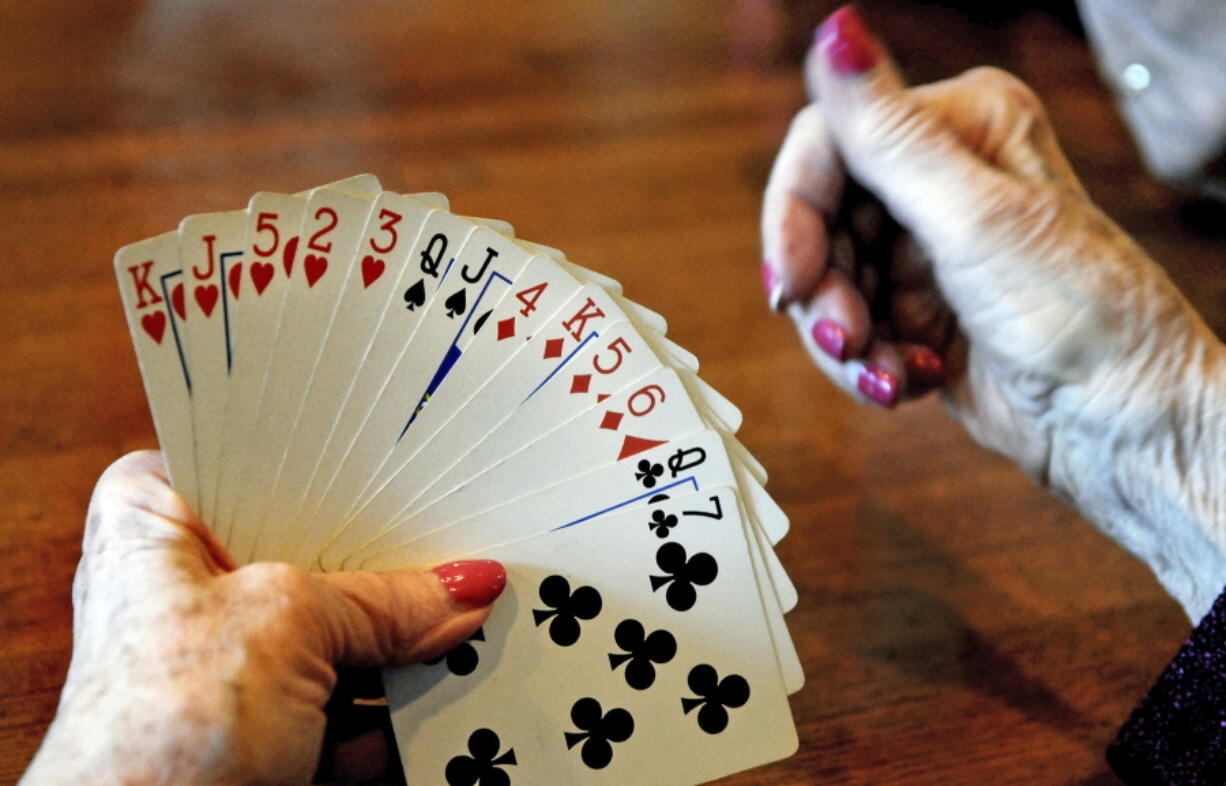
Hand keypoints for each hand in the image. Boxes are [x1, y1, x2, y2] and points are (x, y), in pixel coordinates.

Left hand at [22, 451, 505, 784]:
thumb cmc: (154, 733)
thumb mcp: (286, 625)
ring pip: (336, 627)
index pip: (266, 462)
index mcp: (157, 521)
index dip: (343, 465)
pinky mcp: (261, 724)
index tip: (423, 465)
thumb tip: (463, 588)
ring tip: (472, 615)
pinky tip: (450, 680)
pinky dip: (396, 697)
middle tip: (459, 544)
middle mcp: (186, 582)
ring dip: (401, 635)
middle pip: (314, 550)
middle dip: (387, 561)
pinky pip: (346, 693)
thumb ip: (384, 600)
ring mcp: (227, 658)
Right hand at [762, 7, 1225, 617]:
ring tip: (890, 375)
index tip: (790, 282)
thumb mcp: (972, 217)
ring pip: (828, 282)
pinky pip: (852, 327)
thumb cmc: (1078, 312)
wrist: (1122, 424)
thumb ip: (888, 133)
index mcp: (961, 126)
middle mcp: (941, 178)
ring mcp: (927, 246)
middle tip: (846, 340)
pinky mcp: (920, 307)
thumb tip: (836, 29)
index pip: (830, 143)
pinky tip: (911, 381)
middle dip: (824, 290)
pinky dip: (868, 363)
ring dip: (846, 338)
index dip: (794, 213)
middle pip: (821, 220)